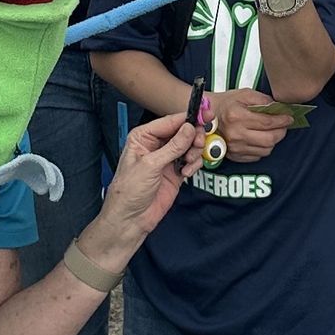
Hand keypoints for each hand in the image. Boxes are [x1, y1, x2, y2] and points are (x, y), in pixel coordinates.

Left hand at [87, 116, 201, 261]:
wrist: (131, 219)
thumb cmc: (129, 191)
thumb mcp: (150, 165)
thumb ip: (173, 146)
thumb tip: (189, 128)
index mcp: (143, 137)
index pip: (170, 121)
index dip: (188, 118)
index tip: (205, 115)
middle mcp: (155, 145)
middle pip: (183, 132)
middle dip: (194, 137)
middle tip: (198, 144)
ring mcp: (167, 159)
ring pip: (190, 146)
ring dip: (194, 152)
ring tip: (188, 163)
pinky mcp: (175, 172)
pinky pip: (191, 161)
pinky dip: (193, 165)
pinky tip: (185, 174)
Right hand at [206, 87, 289, 162]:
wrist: (207, 115)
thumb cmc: (227, 103)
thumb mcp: (244, 94)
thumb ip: (263, 100)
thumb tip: (280, 108)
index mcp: (237, 117)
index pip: (268, 122)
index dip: (283, 120)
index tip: (289, 118)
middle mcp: (236, 134)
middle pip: (269, 139)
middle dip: (281, 132)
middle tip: (284, 126)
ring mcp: (234, 147)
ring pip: (265, 150)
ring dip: (273, 141)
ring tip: (272, 132)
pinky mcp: (234, 156)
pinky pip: (257, 156)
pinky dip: (263, 148)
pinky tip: (261, 139)